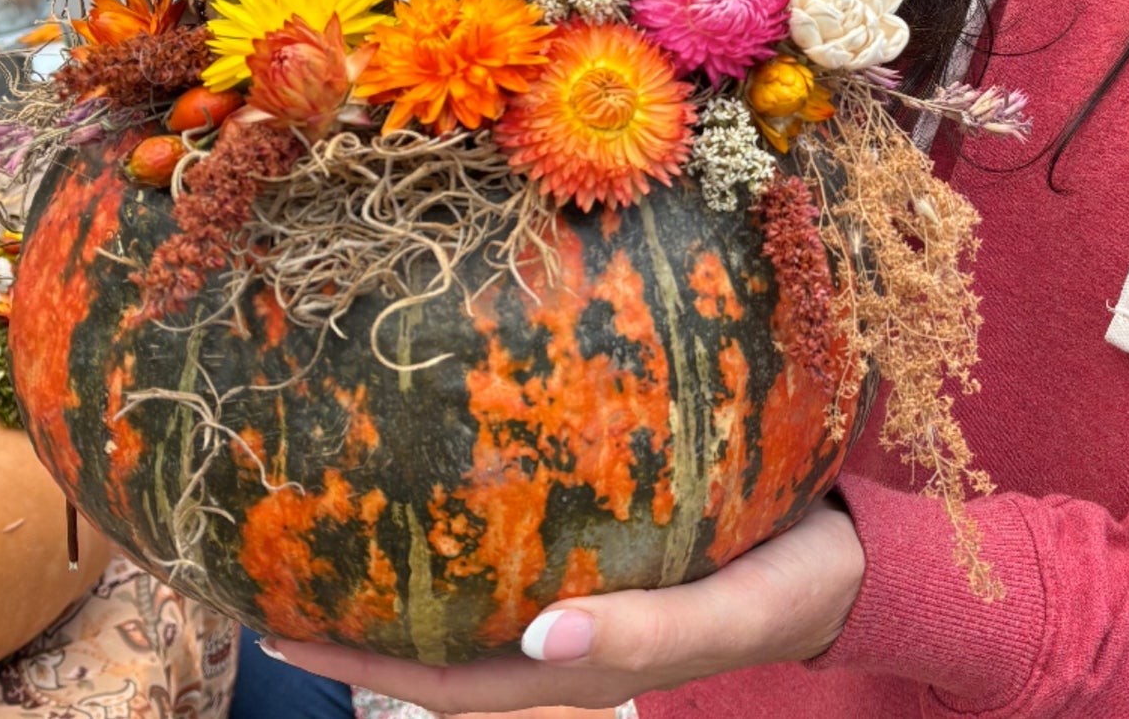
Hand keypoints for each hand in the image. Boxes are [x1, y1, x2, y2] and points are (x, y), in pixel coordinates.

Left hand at [262, 498, 864, 714]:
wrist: (856, 553)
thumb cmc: (795, 583)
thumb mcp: (732, 610)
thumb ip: (642, 633)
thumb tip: (538, 642)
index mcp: (578, 665)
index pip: (441, 678)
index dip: (356, 656)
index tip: (274, 616)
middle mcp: (564, 631)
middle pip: (437, 634)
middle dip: (354, 605)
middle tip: (272, 550)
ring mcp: (584, 588)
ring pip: (472, 586)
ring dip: (403, 556)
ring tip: (337, 496)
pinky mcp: (613, 540)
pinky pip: (522, 533)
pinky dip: (473, 509)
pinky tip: (452, 450)